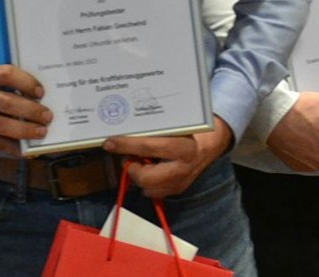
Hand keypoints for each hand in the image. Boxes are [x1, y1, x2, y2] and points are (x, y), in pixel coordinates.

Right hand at [0, 65, 51, 153]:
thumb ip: (1, 82)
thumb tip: (35, 96)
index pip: (6, 74)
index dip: (26, 82)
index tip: (40, 92)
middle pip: (6, 103)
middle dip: (30, 110)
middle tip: (47, 116)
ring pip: (0, 126)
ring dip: (24, 130)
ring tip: (40, 132)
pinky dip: (11, 147)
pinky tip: (23, 148)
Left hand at [104, 117, 234, 198]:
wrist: (209, 147)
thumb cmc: (190, 132)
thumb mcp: (175, 127)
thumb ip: (155, 132)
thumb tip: (126, 134)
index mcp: (184, 148)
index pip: (148, 146)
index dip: (126, 144)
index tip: (110, 142)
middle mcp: (182, 169)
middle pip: (145, 177)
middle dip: (133, 168)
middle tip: (130, 157)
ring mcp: (180, 183)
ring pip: (146, 187)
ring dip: (139, 175)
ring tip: (142, 162)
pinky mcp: (177, 191)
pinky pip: (153, 192)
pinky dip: (147, 182)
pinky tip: (151, 169)